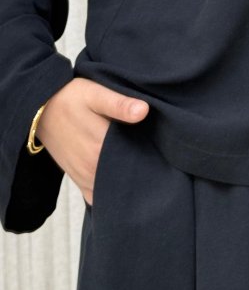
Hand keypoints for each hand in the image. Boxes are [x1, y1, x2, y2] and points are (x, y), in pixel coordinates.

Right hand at [34, 77, 148, 205]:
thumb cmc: (70, 98)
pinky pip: (100, 195)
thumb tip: (144, 111)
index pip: (136, 161)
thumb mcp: (95, 94)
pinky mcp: (79, 180)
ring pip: (114, 188)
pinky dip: (113, 191)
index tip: (167, 149)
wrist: (39, 109)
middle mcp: (91, 169)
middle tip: (160, 156)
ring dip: (129, 181)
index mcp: (99, 148)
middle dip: (146, 169)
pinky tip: (126, 178)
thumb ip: (120, 104)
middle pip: (128, 176)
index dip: (155, 156)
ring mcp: (84, 177)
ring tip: (146, 165)